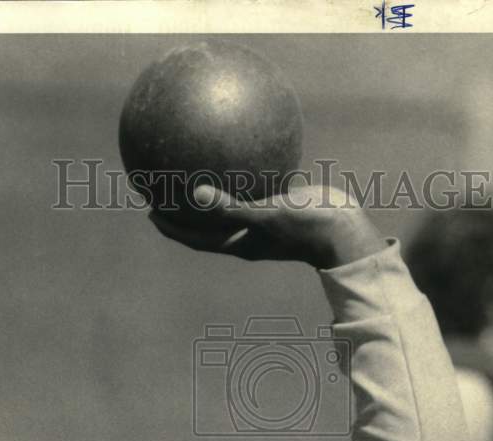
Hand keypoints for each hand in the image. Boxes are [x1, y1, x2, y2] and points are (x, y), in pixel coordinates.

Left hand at [149, 183, 386, 268]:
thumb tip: (195, 192)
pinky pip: (256, 186)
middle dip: (184, 207)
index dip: (170, 227)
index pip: (194, 238)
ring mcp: (263, 220)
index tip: (149, 210)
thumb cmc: (305, 228)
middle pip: (206, 222)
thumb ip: (230, 207)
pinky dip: (246, 172)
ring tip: (196, 165)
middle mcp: (246, 234)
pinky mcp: (280, 205)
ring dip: (213, 189)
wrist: (344, 230)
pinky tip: (242, 146)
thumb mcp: (266, 215)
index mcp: (237, 242)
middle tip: (163, 185)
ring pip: (231, 203)